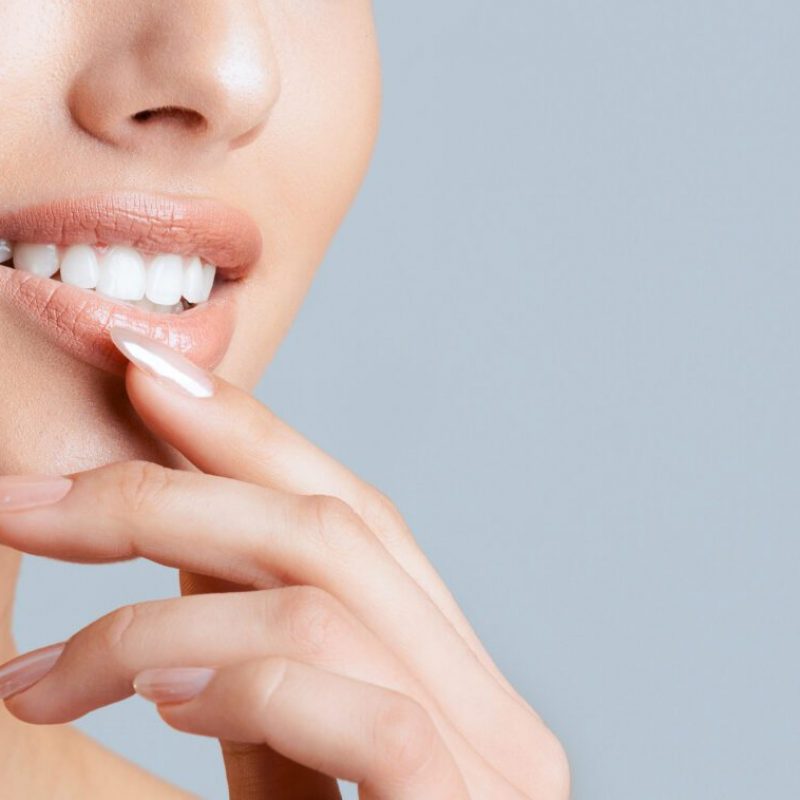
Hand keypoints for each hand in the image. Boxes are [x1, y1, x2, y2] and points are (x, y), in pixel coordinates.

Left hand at [0, 330, 568, 798]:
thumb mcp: (294, 778)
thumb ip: (264, 686)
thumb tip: (179, 594)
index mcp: (447, 676)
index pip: (349, 510)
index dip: (249, 431)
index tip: (143, 375)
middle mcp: (488, 701)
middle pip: (334, 526)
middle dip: (173, 487)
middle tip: (25, 496)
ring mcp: (494, 764)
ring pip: (331, 597)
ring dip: (162, 610)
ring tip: (41, 672)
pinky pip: (362, 712)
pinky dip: (243, 677)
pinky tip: (148, 694)